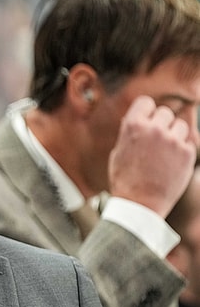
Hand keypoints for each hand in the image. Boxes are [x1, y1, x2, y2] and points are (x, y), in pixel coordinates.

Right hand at [108, 95, 198, 216]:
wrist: (139, 204)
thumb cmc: (125, 179)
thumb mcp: (118, 152)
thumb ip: (130, 132)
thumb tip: (140, 118)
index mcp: (132, 126)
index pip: (146, 102)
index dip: (146, 112)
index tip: (147, 121)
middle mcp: (154, 129)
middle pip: (165, 113)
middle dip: (161, 124)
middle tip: (156, 141)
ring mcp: (172, 140)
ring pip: (180, 126)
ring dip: (174, 135)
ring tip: (164, 153)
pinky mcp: (187, 153)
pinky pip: (188, 143)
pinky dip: (181, 151)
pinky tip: (170, 164)